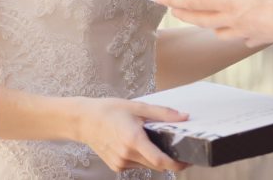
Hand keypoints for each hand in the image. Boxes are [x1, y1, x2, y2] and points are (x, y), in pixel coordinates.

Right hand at [74, 97, 189, 173]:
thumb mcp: (138, 107)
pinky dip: (142, 157)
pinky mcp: (116, 166)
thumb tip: (184, 117)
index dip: (177, 164)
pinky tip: (135, 143)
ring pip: (147, 165)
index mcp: (134, 140)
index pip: (161, 161)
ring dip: (154, 157)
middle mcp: (127, 155)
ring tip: (150, 139)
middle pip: (156, 164)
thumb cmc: (110, 110)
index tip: (188, 160)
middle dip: (169, 159)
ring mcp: (121, 163)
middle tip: (177, 147)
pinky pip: (136, 164)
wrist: (84, 121)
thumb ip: (162, 113)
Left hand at [156, 0, 272, 45]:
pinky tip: (242, 32)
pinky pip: (244, 38)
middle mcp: (232, 19)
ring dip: (208, 26)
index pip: (194, 1)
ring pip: (219, 31)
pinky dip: (238, 34)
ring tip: (205, 20)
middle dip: (185, 14)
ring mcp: (246, 31)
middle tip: (173, 10)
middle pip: (201, 19)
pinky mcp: (261, 38)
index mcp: (229, 2)